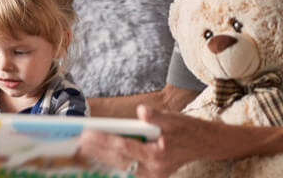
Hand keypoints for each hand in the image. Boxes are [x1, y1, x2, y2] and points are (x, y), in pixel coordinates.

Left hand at [77, 105, 208, 177]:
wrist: (205, 144)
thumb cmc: (188, 129)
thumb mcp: (174, 119)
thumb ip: (156, 117)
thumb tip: (142, 111)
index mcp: (158, 156)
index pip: (124, 147)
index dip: (103, 140)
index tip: (86, 133)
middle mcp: (153, 170)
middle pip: (118, 159)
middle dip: (96, 150)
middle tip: (77, 140)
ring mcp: (151, 176)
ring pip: (119, 166)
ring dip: (99, 157)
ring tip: (81, 147)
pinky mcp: (150, 176)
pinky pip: (126, 170)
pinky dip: (110, 162)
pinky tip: (96, 155)